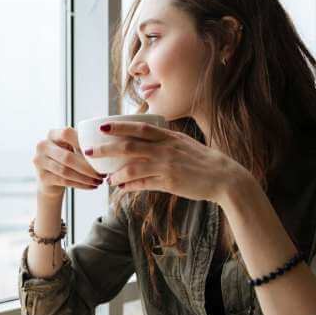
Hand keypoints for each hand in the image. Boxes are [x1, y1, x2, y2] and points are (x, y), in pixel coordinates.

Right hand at [33, 127, 105, 198]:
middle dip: (87, 167)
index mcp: (52, 134)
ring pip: (66, 171)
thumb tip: (105, 148)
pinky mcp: (42, 177)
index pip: (67, 134)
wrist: (51, 178)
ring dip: (85, 178)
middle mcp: (43, 146)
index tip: (98, 153)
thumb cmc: (68, 158)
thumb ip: (84, 144)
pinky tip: (92, 186)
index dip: (82, 143)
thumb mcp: (73, 147)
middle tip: (102, 173)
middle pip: (67, 157)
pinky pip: (64, 181)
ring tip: (99, 181)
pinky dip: (81, 184)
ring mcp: (39, 161)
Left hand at [83, 122, 250, 202]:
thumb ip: (166, 143)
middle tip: (90, 151)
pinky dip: (130, 186)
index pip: (140, 127)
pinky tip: (121, 188)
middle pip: (129, 146)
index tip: (102, 126)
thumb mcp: (185, 145)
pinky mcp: (170, 183)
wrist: (225, 178)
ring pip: (133, 167)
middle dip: (106, 149)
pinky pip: (144, 184)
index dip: (119, 126)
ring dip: (116, 173)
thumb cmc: (204, 162)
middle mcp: (166, 149)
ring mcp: (167, 166)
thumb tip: (147, 144)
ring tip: (105, 178)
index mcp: (170, 136)